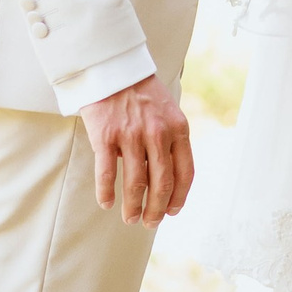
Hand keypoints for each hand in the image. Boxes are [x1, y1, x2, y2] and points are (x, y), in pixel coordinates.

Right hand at [80, 73, 193, 225]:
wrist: (112, 69)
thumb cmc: (141, 94)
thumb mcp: (167, 112)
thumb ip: (171, 140)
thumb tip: (169, 179)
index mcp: (178, 128)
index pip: (185, 173)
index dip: (180, 197)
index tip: (172, 211)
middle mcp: (157, 133)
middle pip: (162, 183)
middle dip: (157, 209)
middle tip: (150, 223)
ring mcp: (131, 135)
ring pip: (136, 183)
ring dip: (133, 206)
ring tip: (130, 218)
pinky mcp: (105, 136)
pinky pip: (107, 173)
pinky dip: (106, 192)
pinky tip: (106, 203)